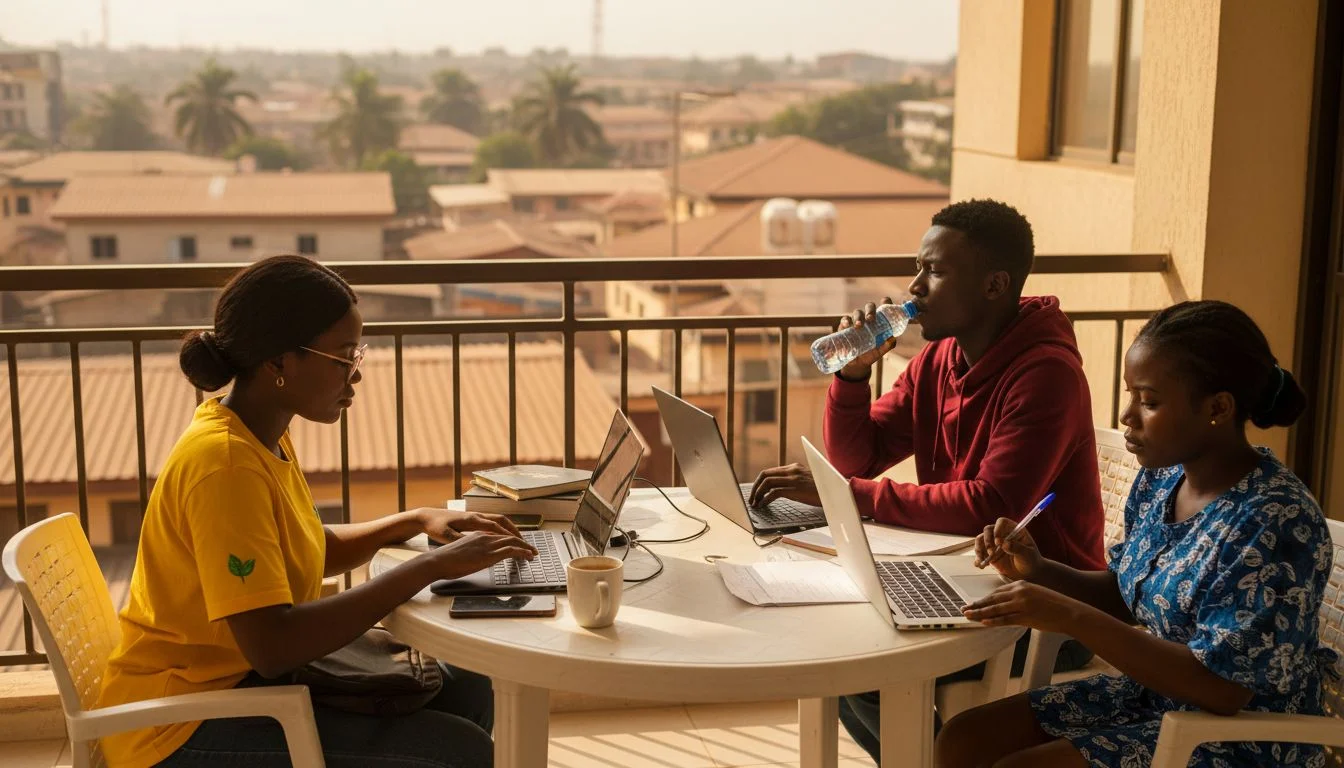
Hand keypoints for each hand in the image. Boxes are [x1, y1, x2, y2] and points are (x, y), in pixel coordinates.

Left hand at [413, 507, 520, 543]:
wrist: (426, 517)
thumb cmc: (435, 526)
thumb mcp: (445, 536)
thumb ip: (460, 539)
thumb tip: (474, 543)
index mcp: (471, 519)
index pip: (495, 526)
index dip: (508, 535)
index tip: (519, 543)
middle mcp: (476, 516)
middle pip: (502, 520)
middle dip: (515, 531)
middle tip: (525, 542)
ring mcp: (475, 516)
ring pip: (498, 520)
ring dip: (510, 529)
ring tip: (518, 540)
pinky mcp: (473, 520)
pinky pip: (492, 523)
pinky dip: (502, 529)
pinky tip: (503, 538)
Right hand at [429, 532, 537, 580]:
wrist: (437, 561)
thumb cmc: (445, 560)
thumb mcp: (462, 553)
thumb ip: (473, 553)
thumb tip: (478, 559)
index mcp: (478, 534)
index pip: (499, 534)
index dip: (511, 539)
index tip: (518, 544)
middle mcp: (485, 536)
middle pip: (509, 536)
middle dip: (522, 542)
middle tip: (530, 549)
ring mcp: (487, 544)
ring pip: (513, 541)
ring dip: (525, 547)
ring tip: (533, 553)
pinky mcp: (489, 554)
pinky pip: (511, 550)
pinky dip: (522, 552)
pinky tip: (528, 556)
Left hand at [749, 463, 820, 508]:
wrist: (837, 491)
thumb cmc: (823, 489)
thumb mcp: (807, 480)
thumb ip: (795, 480)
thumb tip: (781, 489)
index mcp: (793, 468)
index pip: (770, 471)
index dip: (760, 481)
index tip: (756, 491)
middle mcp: (792, 471)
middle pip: (765, 475)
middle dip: (755, 487)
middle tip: (751, 498)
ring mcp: (793, 479)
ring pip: (767, 482)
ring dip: (757, 493)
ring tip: (755, 503)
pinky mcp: (795, 489)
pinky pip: (774, 493)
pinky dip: (765, 499)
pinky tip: (763, 505)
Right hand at [836, 297, 899, 380]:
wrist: (856, 364)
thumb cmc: (871, 354)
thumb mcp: (881, 351)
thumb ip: (888, 345)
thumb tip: (892, 338)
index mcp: (879, 322)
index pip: (884, 307)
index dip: (886, 302)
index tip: (885, 302)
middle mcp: (868, 319)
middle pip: (869, 307)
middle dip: (870, 311)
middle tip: (871, 319)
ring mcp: (856, 322)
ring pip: (857, 312)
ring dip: (858, 317)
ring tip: (859, 325)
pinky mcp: (845, 327)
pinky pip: (845, 320)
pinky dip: (845, 321)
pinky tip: (847, 325)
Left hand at [960, 581, 1084, 633]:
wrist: (1069, 611)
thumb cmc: (1054, 605)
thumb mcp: (1035, 593)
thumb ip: (1021, 596)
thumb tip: (1007, 604)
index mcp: (1021, 585)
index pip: (998, 592)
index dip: (985, 598)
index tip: (975, 602)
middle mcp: (1019, 592)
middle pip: (993, 599)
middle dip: (977, 604)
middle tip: (964, 608)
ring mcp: (1022, 604)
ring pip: (995, 609)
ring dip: (979, 612)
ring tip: (968, 615)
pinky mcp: (1025, 616)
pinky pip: (1005, 619)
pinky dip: (993, 620)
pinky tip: (983, 622)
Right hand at [973, 517, 1042, 580]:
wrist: (1028, 573)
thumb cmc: (1031, 560)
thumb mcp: (1027, 554)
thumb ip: (1016, 548)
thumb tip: (1003, 543)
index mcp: (1013, 530)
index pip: (1002, 522)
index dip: (997, 529)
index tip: (997, 541)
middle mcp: (1001, 534)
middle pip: (988, 530)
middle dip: (986, 541)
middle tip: (991, 553)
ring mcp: (994, 544)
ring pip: (980, 540)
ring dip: (979, 549)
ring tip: (983, 561)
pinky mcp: (989, 554)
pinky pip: (980, 553)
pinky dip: (978, 559)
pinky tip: (981, 566)